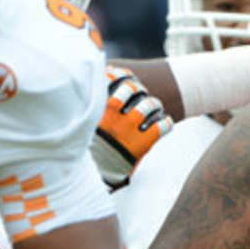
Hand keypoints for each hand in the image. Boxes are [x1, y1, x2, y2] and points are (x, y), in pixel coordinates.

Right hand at [91, 65, 173, 188]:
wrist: (94, 174)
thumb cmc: (88, 148)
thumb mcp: (83, 125)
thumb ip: (90, 107)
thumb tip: (99, 82)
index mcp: (96, 109)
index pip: (109, 80)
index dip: (120, 74)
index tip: (124, 74)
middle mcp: (113, 117)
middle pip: (132, 89)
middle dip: (139, 88)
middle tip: (142, 92)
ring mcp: (129, 129)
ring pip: (148, 105)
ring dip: (155, 103)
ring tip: (155, 106)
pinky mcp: (143, 144)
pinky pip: (162, 126)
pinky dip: (166, 122)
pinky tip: (165, 122)